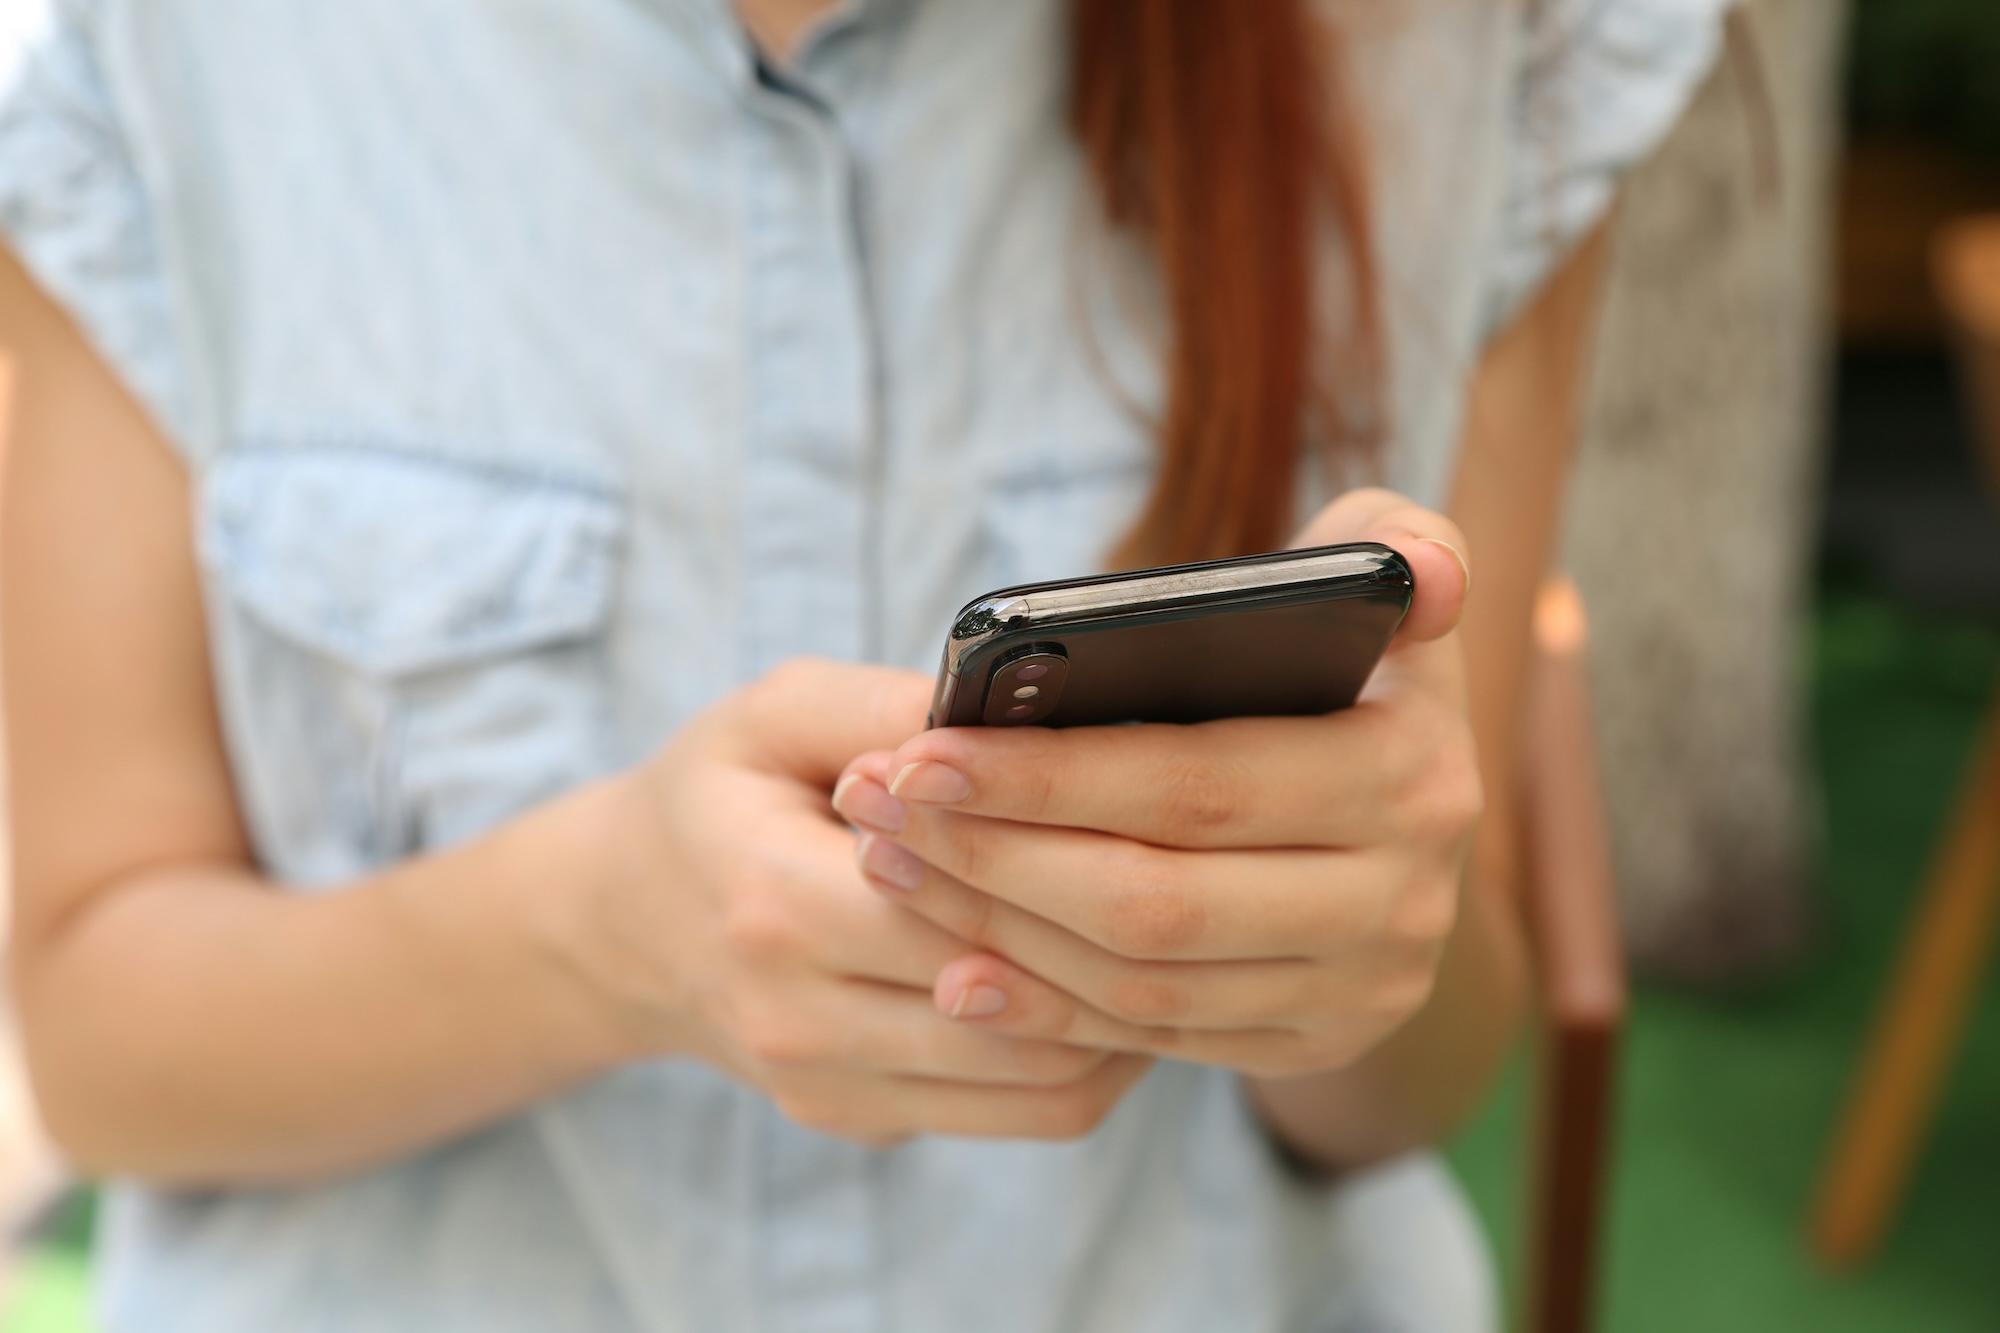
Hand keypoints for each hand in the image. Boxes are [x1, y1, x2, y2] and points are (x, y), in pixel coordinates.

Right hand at [552, 659, 1151, 1144]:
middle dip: (1121, 945)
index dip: (1068, 864)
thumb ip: (889, 706)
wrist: (625, 924)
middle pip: (1021, 1007)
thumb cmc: (719, 796)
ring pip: (1042, 1085)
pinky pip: (1020, 1115)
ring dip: (1129, 1017)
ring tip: (1178, 937)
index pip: (964, 907)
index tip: (1153, 813)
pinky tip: (1122, 986)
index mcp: (774, 903)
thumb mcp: (776, 713)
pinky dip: (1091, 1057)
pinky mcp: (861, 1122)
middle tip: (1203, 879)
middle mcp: (798, 1019)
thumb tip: (1023, 714)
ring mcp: (830, 1089)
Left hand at [830, 490, 1479, 1077]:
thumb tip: (1416, 571)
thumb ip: (1395, 538)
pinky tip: (956, 968)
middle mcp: (1404, 899)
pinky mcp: (1312, 1043)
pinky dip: (1048, 1009)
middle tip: (878, 806)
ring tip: (892, 863)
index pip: (1199, 785)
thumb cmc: (1350, 667)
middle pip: (1155, 900)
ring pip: (1143, 980)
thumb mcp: (1385, 588)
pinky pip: (1156, 1040)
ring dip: (999, 931)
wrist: (1403, 817)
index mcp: (1412, 774)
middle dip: (994, 856)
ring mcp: (1363, 987)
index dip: (1048, 776)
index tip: (920, 750)